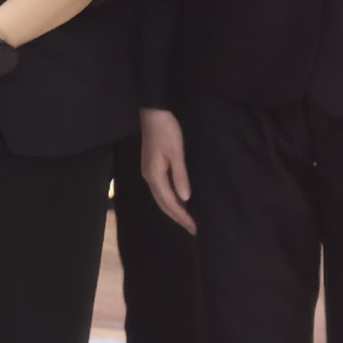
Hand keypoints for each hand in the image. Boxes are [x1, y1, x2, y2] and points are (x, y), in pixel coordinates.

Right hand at [138, 108, 191, 228]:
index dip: (182, 216)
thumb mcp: (176, 153)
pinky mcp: (152, 167)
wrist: (153, 114)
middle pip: (162, 203)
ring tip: (186, 219)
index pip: (169, 202)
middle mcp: (149, 177)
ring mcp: (149, 172)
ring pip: (161, 198)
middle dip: (177, 217)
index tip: (194, 227)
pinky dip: (170, 199)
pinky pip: (161, 190)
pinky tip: (178, 200)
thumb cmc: (166, 131)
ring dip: (173, 209)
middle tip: (192, 228)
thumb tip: (185, 198)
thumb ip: (180, 176)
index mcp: (154, 175)